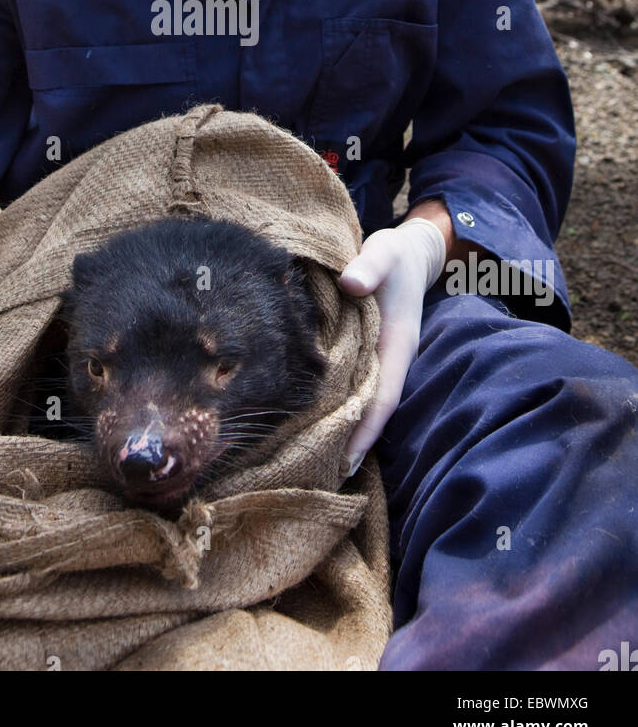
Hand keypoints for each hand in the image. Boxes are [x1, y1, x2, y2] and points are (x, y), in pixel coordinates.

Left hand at [337, 217, 446, 478]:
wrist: (411, 252)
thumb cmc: (393, 253)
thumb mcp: (384, 252)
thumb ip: (370, 266)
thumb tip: (351, 284)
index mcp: (399, 342)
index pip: (384, 394)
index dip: (367, 428)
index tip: (346, 458)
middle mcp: (393, 357)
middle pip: (374, 409)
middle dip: (352, 441)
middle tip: (321, 475)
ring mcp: (384, 359)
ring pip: (366, 401)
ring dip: (346, 428)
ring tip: (315, 461)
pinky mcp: (371, 354)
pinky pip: (358, 387)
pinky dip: (342, 407)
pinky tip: (319, 423)